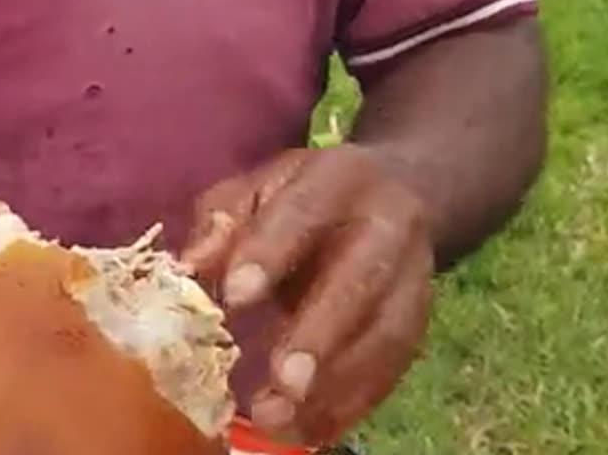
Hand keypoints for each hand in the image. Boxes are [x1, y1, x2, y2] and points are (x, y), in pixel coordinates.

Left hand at [182, 145, 434, 445]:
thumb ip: (222, 222)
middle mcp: (388, 226)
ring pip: (386, 335)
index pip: (304, 212)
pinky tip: (309, 430)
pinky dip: (351, 405)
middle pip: (360, 282)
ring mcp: (414, 276)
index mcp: (340, 178)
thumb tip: (186, 269)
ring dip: (335, 386)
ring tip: (279, 419)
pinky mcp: (420, 320)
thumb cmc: (304, 194)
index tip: (233, 297)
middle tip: (282, 381)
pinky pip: (393, 368)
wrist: (395, 191)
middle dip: (321, 334)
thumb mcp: (258, 186)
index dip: (270, 253)